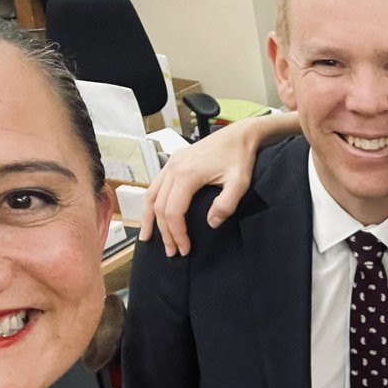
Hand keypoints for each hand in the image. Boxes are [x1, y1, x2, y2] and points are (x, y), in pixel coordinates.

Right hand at [138, 118, 265, 255]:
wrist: (239, 135)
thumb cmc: (240, 158)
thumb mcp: (239, 184)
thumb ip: (225, 205)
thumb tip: (210, 224)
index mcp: (186, 174)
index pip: (173, 211)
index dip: (177, 233)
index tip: (185, 249)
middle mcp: (173, 169)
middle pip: (160, 207)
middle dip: (165, 232)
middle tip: (172, 252)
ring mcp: (171, 164)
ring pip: (151, 196)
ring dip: (149, 219)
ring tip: (147, 238)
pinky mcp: (173, 163)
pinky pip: (155, 186)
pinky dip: (150, 203)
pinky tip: (151, 215)